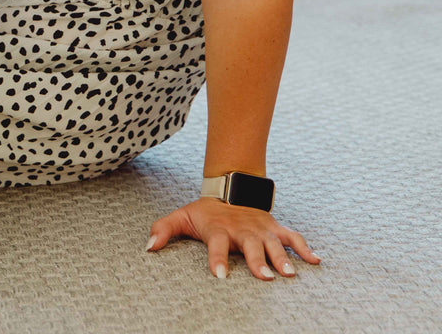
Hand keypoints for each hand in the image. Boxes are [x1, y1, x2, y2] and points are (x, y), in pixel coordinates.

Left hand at [147, 198, 320, 279]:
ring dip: (282, 257)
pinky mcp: (274, 227)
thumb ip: (163, 229)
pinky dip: (305, 248)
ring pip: (273, 242)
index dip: (217, 259)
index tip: (220, 275)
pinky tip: (316, 262)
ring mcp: (260, 229)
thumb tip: (148, 247)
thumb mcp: (182, 216)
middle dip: (257, 261)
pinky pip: (292, 237)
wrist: (229, 188)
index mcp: (219, 229)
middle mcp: (242, 229)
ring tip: (289, 274)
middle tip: (265, 277)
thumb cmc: (205, 211)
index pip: (216, 245)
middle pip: (250, 245)